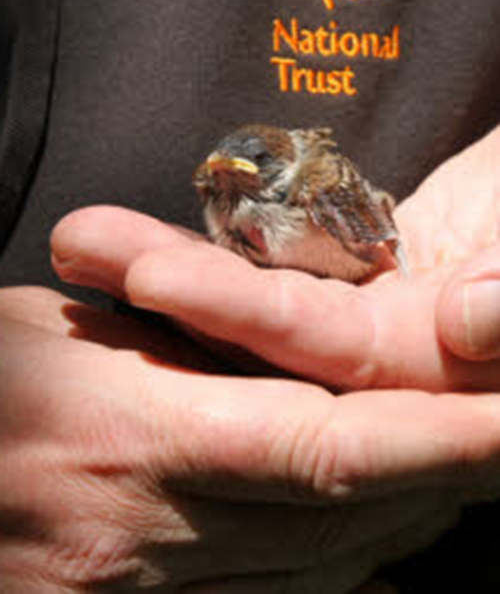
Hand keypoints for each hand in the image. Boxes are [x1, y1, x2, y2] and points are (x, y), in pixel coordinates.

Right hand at [0, 285, 466, 593]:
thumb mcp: (67, 332)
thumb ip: (177, 353)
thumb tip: (274, 366)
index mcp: (136, 439)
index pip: (333, 449)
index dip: (442, 440)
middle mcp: (150, 539)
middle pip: (348, 524)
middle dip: (447, 483)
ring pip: (325, 577)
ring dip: (405, 526)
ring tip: (461, 472)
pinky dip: (341, 576)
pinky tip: (378, 545)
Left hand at [52, 127, 499, 391]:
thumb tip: (471, 322)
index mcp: (458, 372)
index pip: (346, 357)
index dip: (252, 317)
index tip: (155, 278)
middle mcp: (406, 363)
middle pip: (278, 338)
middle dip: (182, 289)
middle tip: (87, 246)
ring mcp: (377, 321)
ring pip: (268, 302)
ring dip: (180, 264)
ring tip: (89, 236)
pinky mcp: (360, 281)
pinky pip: (284, 269)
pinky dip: (220, 254)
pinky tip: (145, 240)